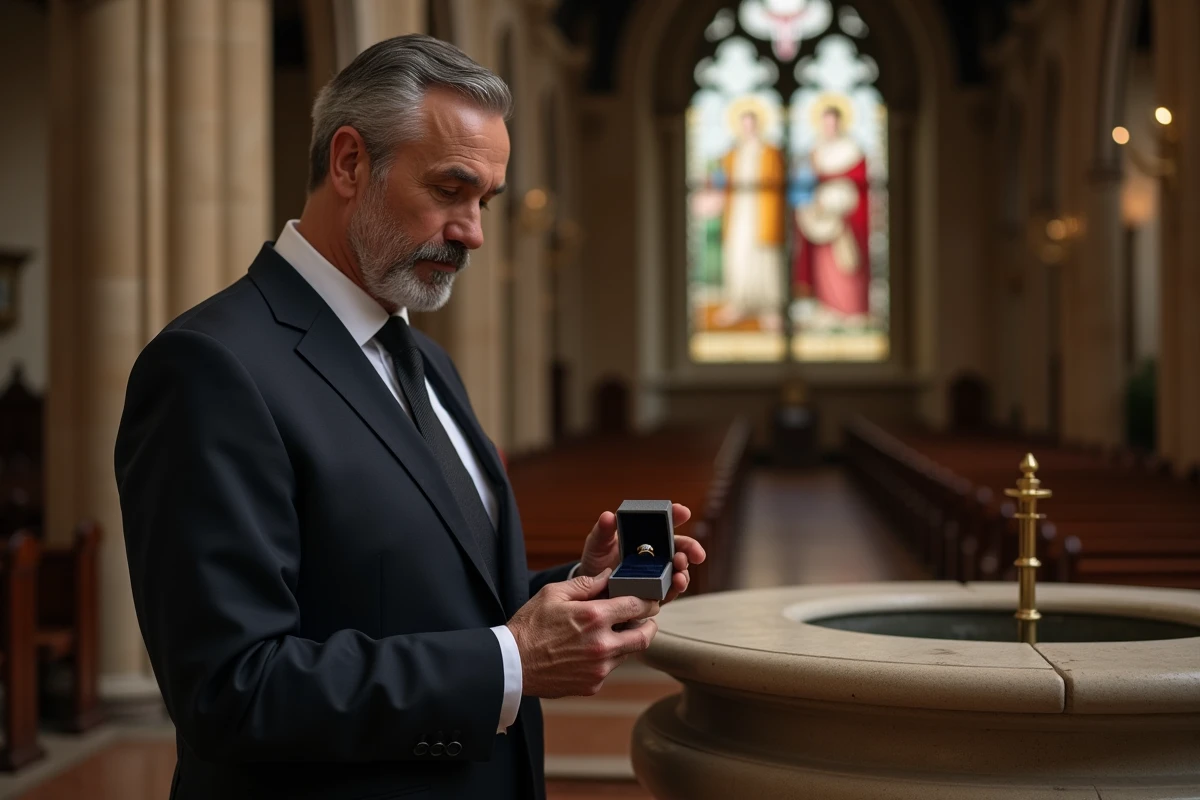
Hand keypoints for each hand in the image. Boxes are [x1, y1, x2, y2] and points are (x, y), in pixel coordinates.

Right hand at [507, 570, 658, 697]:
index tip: (648, 600)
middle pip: (645, 636)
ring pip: (628, 653)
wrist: (511, 664)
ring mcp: (599, 668)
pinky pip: (610, 669)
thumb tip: (608, 576)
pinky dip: (607, 658)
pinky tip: (591, 650)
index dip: (647, 601)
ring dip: (626, 641)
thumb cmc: (529, 626)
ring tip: (613, 632)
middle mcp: (602, 645)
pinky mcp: (593, 685)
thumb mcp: (553, 594)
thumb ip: (585, 584)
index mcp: (594, 617)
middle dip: (650, 625)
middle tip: (647, 619)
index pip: (637, 606)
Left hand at [576, 504, 705, 603]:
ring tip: (680, 571)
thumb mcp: (597, 544)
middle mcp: (657, 553)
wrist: (589, 590)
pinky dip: (676, 587)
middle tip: (695, 553)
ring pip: (679, 569)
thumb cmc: (597, 560)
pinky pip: (670, 590)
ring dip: (684, 570)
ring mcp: (658, 573)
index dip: (676, 514)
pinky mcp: (656, 592)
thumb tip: (608, 516)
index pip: (664, 522)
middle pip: (680, 547)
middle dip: (690, 547)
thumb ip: (603, 531)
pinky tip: (677, 584)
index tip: (683, 512)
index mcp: (646, 536)